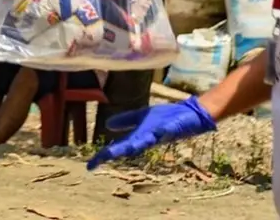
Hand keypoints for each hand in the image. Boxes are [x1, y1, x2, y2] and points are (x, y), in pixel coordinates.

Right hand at [86, 97, 216, 169]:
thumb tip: (107, 125)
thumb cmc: (167, 117)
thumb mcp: (142, 117)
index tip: (90, 166)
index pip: (118, 148)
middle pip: (127, 148)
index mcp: (139, 137)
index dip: (104, 156)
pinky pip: (162, 131)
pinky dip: (157, 133)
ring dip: (132, 145)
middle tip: (99, 161)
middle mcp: (146, 139)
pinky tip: (152, 133)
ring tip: (118, 149)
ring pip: (143, 142)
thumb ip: (126, 120)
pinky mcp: (170, 128)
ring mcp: (158, 135)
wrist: (189, 114)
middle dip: (113, 153)